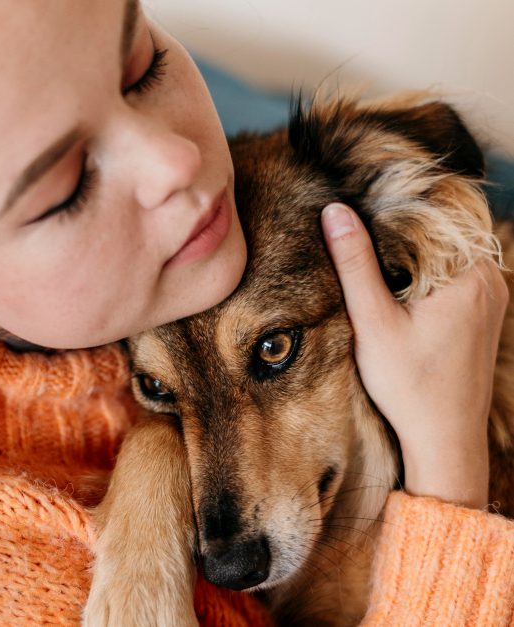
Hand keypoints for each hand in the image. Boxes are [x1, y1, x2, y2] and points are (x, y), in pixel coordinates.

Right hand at [321, 203, 507, 508]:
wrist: (444, 440)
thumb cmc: (410, 386)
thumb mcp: (372, 322)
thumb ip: (355, 264)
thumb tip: (335, 212)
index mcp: (470, 275)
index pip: (434, 215)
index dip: (395, 204)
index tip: (361, 199)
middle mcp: (490, 282)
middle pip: (442, 233)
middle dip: (401, 228)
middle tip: (358, 225)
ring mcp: (490, 299)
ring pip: (446, 255)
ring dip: (412, 251)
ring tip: (371, 252)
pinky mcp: (482, 316)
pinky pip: (453, 277)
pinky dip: (424, 272)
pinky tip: (396, 286)